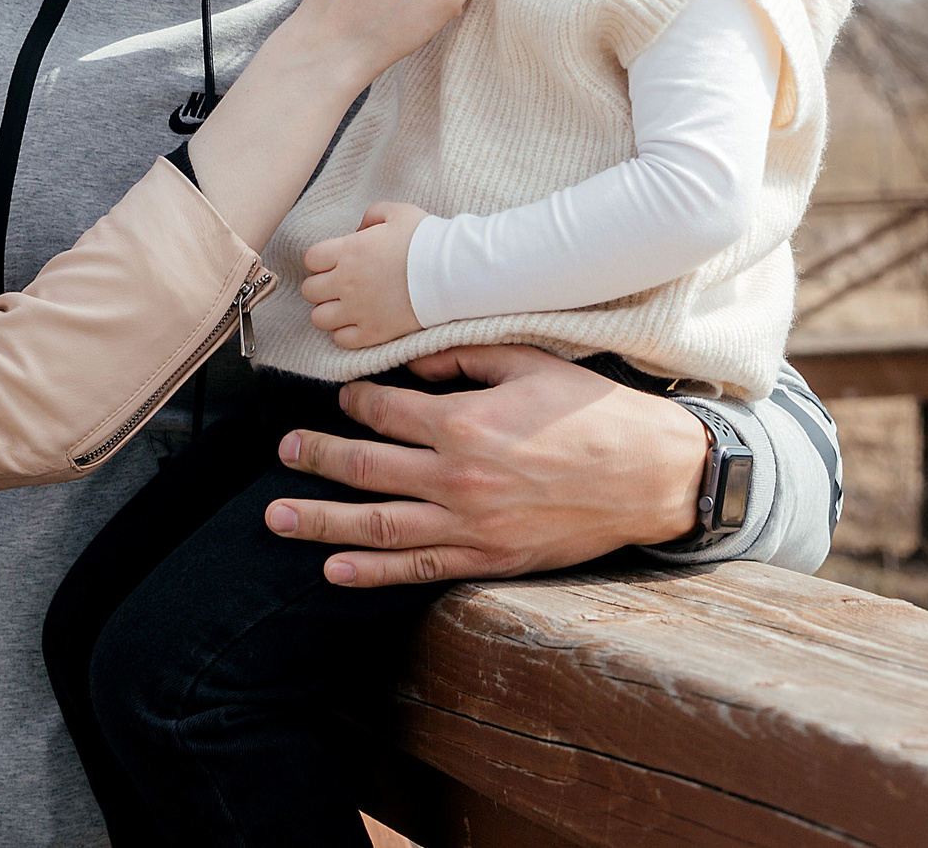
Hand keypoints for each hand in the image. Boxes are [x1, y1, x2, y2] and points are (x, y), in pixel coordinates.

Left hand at [263, 344, 709, 585]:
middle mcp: (457, 477)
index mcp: (465, 422)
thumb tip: (419, 363)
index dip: (356, 402)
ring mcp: (470, 525)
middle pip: (365, 468)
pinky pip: (417, 567)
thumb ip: (467, 356)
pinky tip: (333, 568)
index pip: (385, 410)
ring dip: (320, 521)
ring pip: (376, 525)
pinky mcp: (488, 559)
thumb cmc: (592, 412)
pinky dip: (371, 570)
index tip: (343, 399)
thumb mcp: (530, 361)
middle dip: (316, 458)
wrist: (650, 476)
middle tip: (284, 452)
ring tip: (276, 516)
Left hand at [301, 202, 424, 347]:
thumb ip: (371, 215)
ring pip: (319, 318)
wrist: (452, 273)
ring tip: (345, 307)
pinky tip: (359, 323)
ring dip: (329, 312)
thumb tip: (359, 230)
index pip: (311, 259)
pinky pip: (341, 340)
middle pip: (309, 290)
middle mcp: (347, 282)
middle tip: (339, 285)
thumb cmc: (426, 239)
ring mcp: (358, 310)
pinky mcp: (373, 332)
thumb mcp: (398, 212)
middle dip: (321, 286)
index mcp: (349, 251)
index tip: (335, 261)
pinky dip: (345, 333)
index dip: (321, 260)